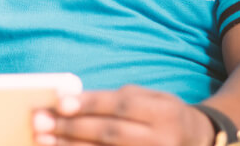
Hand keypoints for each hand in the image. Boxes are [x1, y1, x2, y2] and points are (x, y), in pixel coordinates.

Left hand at [31, 85, 214, 145]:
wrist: (198, 143)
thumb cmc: (165, 116)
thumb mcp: (152, 98)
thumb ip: (118, 99)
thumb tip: (74, 100)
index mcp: (164, 113)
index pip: (122, 107)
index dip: (91, 104)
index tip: (61, 102)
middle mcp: (161, 140)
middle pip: (110, 133)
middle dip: (71, 127)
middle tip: (41, 122)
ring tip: (44, 140)